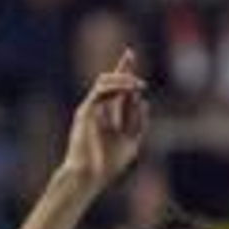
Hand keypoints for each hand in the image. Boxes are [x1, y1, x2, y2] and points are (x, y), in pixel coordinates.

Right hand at [63, 48, 147, 190]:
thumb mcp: (130, 143)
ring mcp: (91, 110)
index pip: (120, 95)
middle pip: (110, 83)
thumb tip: (144, 102)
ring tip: (136, 82)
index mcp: (110, 118)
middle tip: (131, 53)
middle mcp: (99, 110)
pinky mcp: (84, 112)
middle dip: (121, 68)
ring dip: (120, 80)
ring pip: (104, 84)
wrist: (89, 175)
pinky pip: (99, 93)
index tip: (141, 76)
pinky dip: (112, 88)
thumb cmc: (107, 165)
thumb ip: (136, 124)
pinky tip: (126, 88)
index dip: (129, 82)